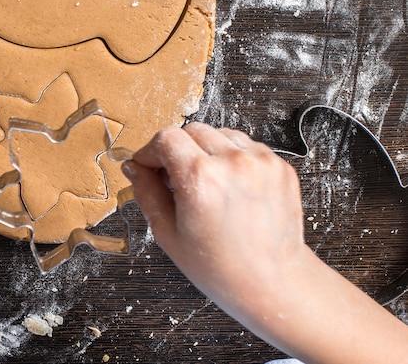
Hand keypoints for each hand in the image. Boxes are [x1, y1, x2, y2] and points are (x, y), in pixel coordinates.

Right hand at [122, 123, 305, 315]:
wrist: (271, 282)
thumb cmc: (221, 267)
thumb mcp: (168, 234)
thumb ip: (146, 193)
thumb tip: (134, 168)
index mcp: (201, 179)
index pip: (166, 138)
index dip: (151, 152)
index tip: (149, 167)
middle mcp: (233, 163)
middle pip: (191, 130)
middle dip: (177, 150)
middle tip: (175, 180)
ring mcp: (260, 162)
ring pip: (219, 134)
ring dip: (205, 151)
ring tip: (206, 185)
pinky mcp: (278, 165)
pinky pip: (244, 146)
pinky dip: (231, 159)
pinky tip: (228, 188)